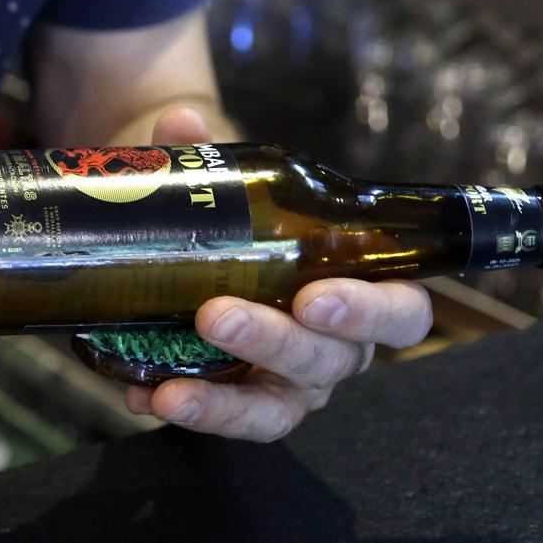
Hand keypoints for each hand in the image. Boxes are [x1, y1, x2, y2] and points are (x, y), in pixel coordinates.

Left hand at [123, 108, 434, 440]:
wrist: (185, 258)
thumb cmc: (240, 228)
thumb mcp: (227, 191)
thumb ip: (209, 159)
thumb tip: (181, 124)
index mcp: (356, 292)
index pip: (401, 313)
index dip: (371, 311)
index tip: (316, 296)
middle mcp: (334, 348)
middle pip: (330, 360)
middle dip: (274, 341)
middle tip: (218, 315)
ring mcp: (287, 384)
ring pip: (276, 407)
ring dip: (224, 400)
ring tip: (172, 388)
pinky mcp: (240, 406)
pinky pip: (221, 419)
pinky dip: (184, 409)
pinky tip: (141, 394)